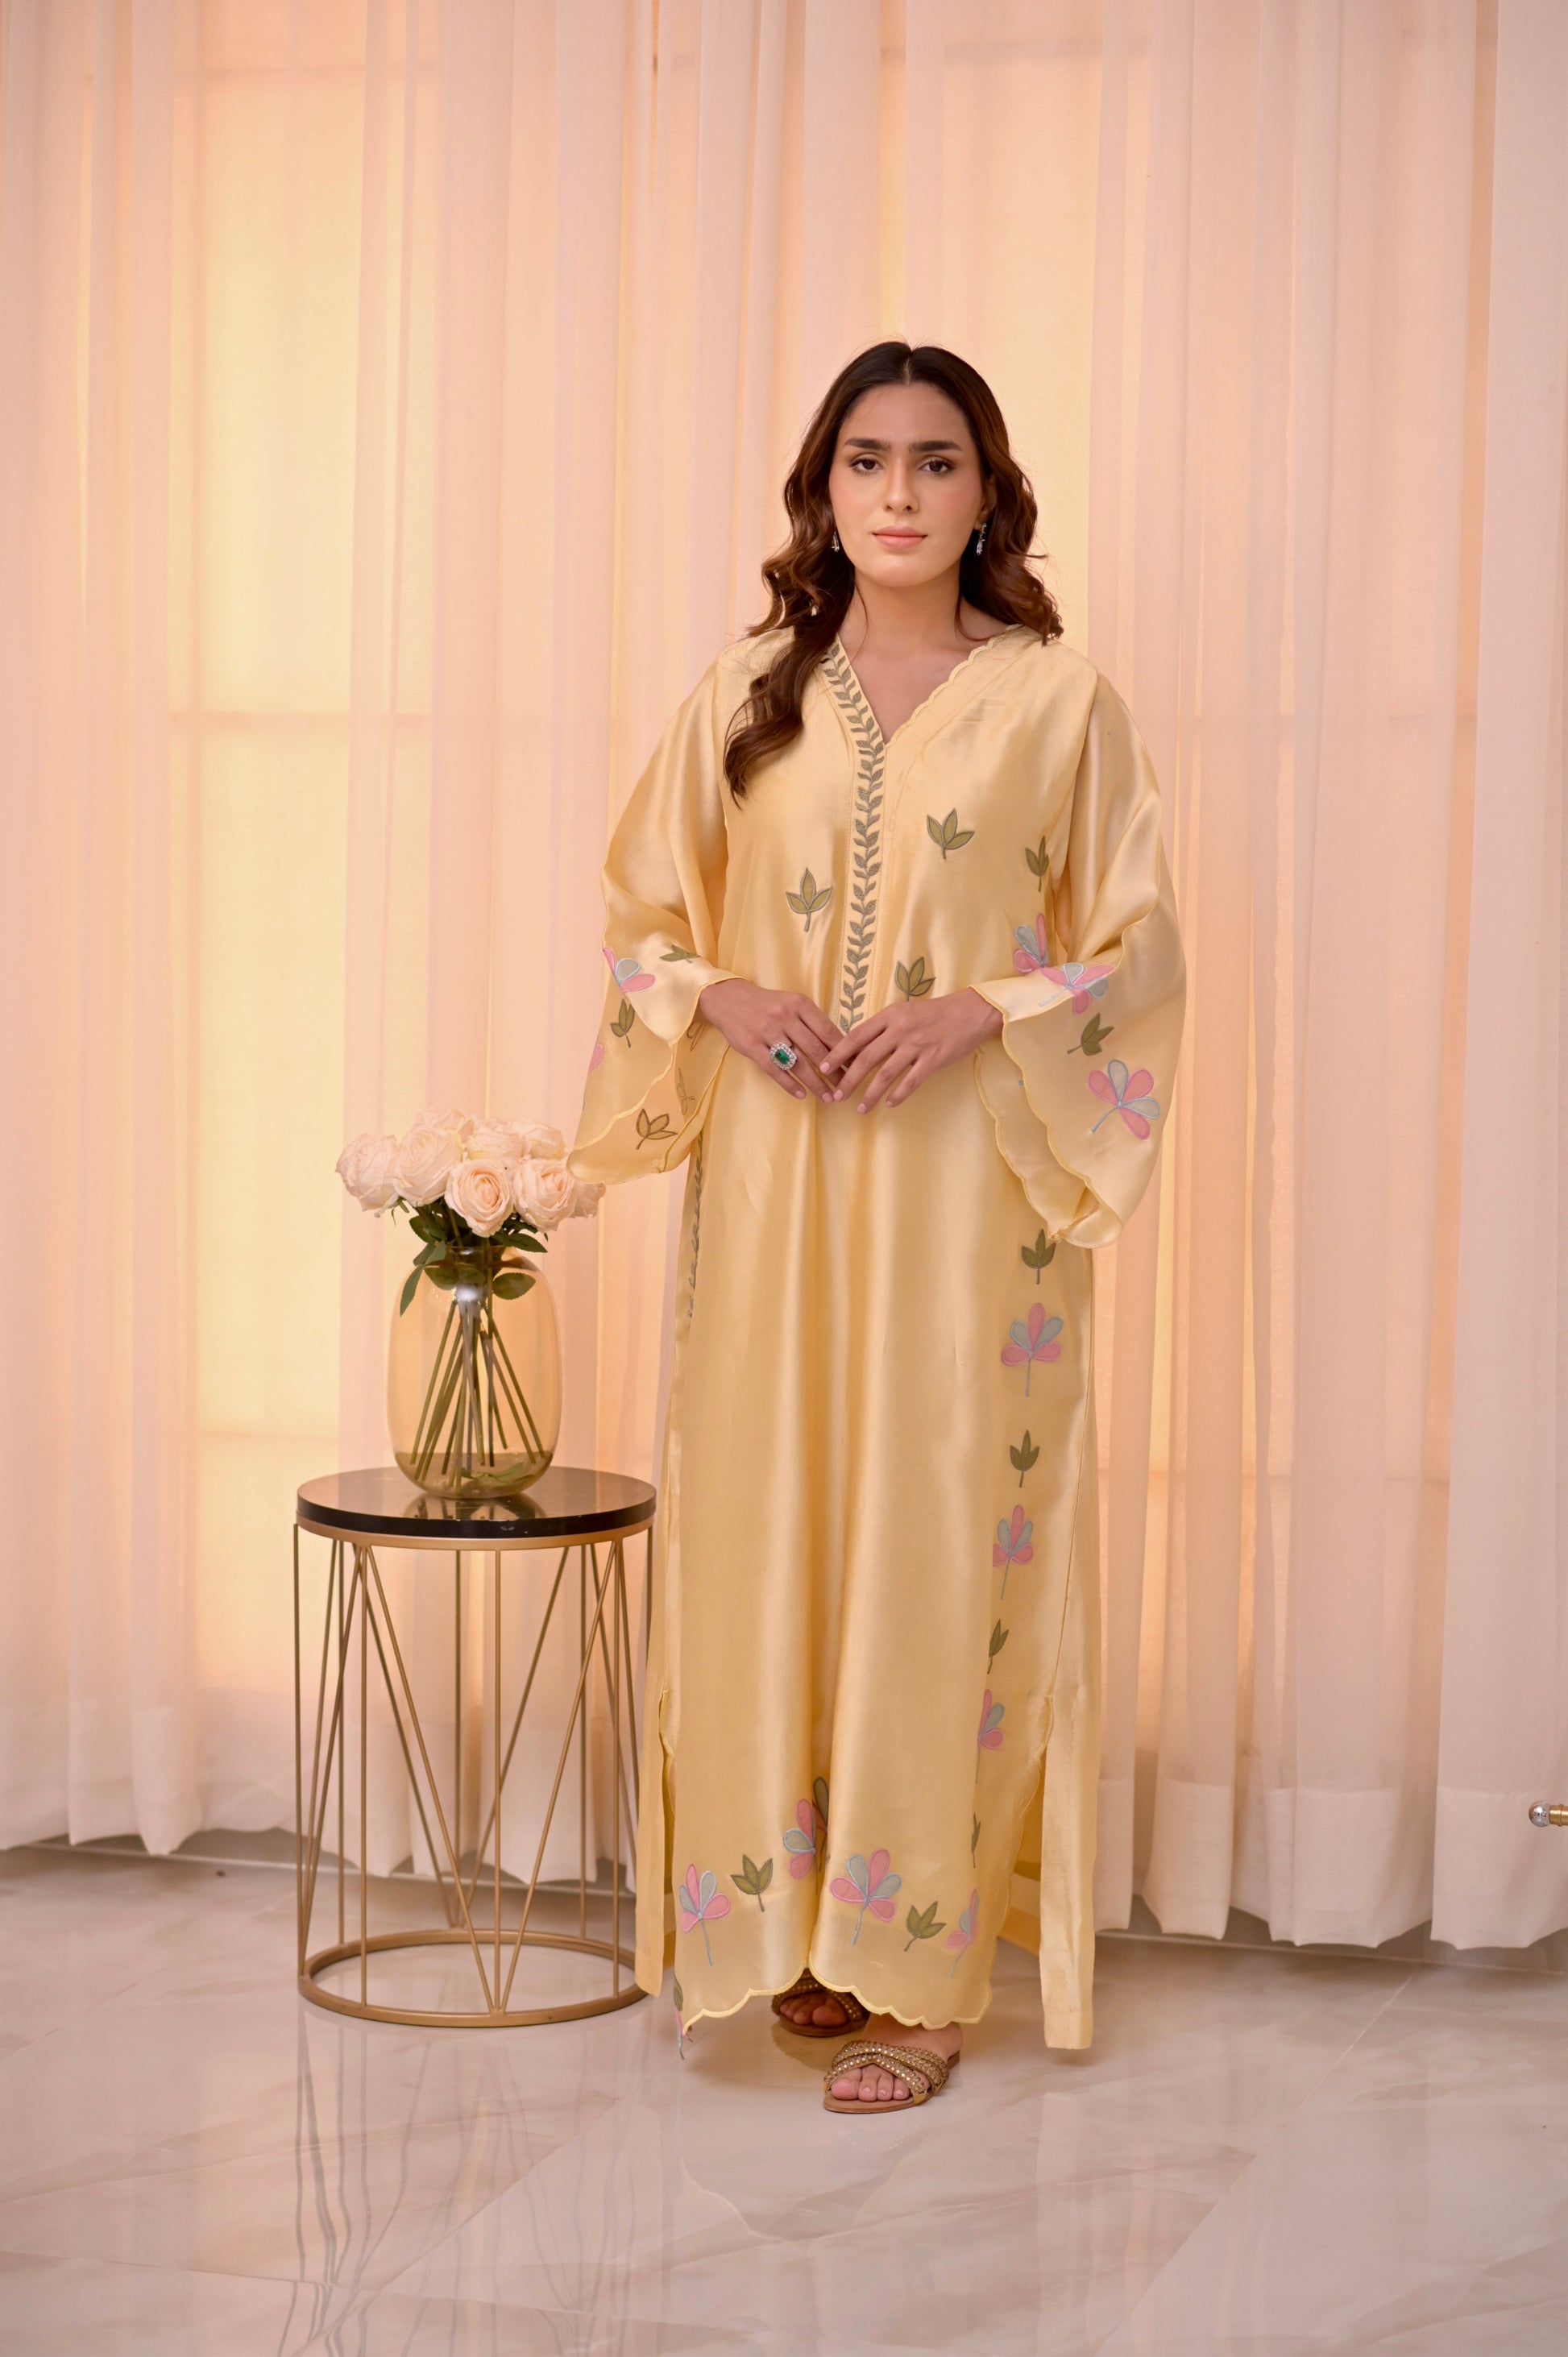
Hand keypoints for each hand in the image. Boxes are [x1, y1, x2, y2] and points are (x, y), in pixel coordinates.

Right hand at [697, 977, 840, 1100]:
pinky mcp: (752, 1047)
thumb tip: (838, 1046)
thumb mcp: (791, 1003)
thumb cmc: (766, 1004)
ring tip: (828, 1097)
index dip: (844, 1051)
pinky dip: (790, 1084)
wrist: (728, 999)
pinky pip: (774, 1070)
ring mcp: (767, 1032)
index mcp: (799, 1004)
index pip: (828, 1031)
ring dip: (815, 1083)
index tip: (856, 1066)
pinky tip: (801, 1094)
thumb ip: (811, 1021)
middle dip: (834, 1072)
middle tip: (846, 1087)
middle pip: (816, 1050)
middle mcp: (784, 1017)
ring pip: (798, 1063)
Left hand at [818, 988, 1002, 1110]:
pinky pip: (911, 1081)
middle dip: (848, 1080)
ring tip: (860, 1108)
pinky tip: (889, 1105)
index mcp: (890, 1016)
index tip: (823, 1067)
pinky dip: (898, 1095)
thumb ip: (883, 1027)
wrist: (970, 1012)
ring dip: (870, 1093)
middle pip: (866, 1058)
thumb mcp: (904, 1011)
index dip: (838, 1053)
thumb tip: (859, 1046)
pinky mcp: (933, 1059)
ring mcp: (917, 1045)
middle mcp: (900, 1030)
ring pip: (886, 1074)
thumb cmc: (935, 1012)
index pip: (856, 1036)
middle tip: (836, 1095)